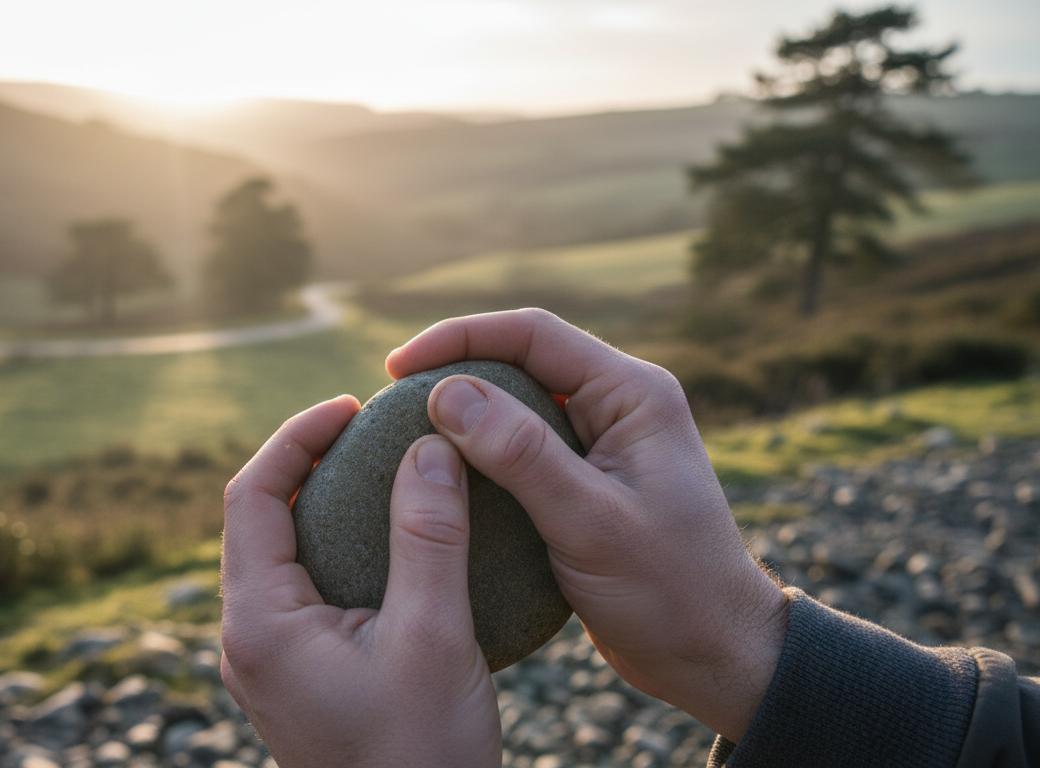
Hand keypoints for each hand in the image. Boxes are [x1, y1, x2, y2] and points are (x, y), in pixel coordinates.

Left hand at [219, 396, 500, 767]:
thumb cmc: (421, 756)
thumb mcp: (434, 638)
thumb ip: (429, 537)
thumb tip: (430, 445)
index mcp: (261, 622)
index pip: (252, 496)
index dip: (297, 436)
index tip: (353, 404)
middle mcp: (249, 638)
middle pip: (258, 519)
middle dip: (308, 462)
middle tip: (371, 429)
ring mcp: (269, 661)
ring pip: (280, 554)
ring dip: (323, 504)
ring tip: (382, 471)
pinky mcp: (297, 675)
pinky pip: (303, 587)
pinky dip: (337, 546)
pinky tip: (393, 541)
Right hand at [387, 308, 787, 742]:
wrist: (714, 656)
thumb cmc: (670, 591)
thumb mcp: (591, 521)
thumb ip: (522, 454)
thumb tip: (447, 391)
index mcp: (633, 394)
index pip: (533, 334)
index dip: (460, 338)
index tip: (396, 366)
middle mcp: (617, 407)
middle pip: (520, 361)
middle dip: (454, 371)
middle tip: (390, 401)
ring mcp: (600, 446)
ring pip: (515, 408)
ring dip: (462, 417)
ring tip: (403, 436)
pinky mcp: (584, 485)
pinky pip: (519, 454)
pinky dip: (477, 460)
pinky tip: (439, 482)